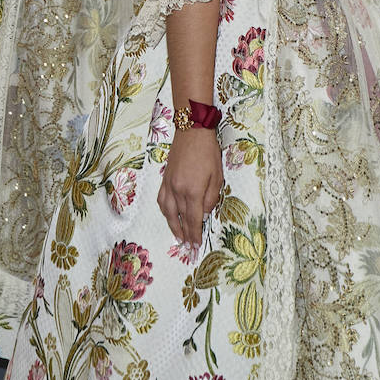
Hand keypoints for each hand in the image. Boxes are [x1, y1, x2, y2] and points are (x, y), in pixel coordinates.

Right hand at [157, 127, 223, 245]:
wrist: (191, 131)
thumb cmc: (208, 152)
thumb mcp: (217, 176)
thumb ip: (211, 198)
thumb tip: (204, 213)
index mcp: (192, 191)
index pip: (194, 220)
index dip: (194, 234)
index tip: (195, 246)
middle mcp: (177, 191)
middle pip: (180, 218)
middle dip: (184, 234)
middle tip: (187, 247)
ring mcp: (168, 185)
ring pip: (167, 211)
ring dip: (173, 226)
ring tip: (178, 236)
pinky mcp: (164, 179)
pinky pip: (162, 200)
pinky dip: (165, 211)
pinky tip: (169, 215)